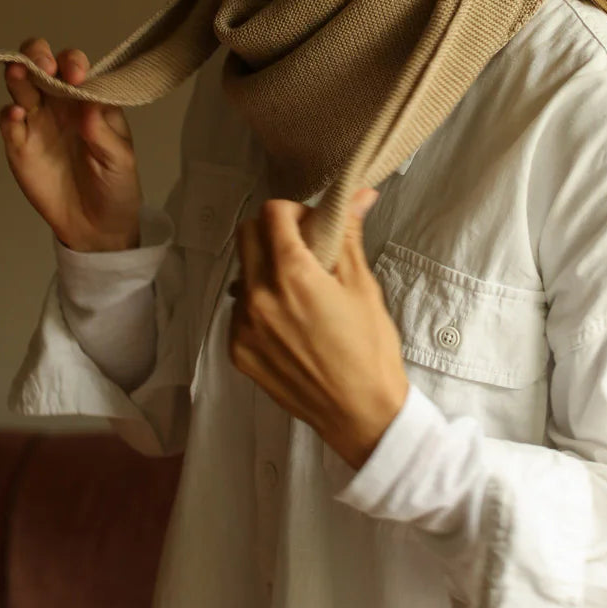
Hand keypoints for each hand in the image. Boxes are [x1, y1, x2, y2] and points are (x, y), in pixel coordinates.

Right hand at [0, 37, 142, 251]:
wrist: (96, 225)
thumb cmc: (116, 183)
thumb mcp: (120, 159)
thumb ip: (103, 132)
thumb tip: (87, 105)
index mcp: (87, 97)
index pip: (74, 65)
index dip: (72, 62)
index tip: (77, 76)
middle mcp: (58, 101)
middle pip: (39, 63)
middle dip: (36, 55)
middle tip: (42, 66)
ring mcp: (36, 120)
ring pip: (19, 85)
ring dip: (17, 74)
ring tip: (19, 74)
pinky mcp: (18, 143)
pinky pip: (8, 122)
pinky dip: (8, 115)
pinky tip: (17, 116)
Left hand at [227, 188, 409, 469]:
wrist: (359, 413)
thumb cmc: (369, 350)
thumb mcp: (362, 286)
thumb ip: (347, 235)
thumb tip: (358, 194)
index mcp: (292, 274)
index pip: (272, 213)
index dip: (295, 212)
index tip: (311, 227)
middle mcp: (258, 296)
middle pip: (247, 235)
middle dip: (273, 232)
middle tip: (302, 250)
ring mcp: (242, 326)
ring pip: (242, 273)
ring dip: (264, 269)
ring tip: (297, 293)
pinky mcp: (237, 351)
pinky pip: (239, 310)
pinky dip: (259, 305)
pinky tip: (288, 322)